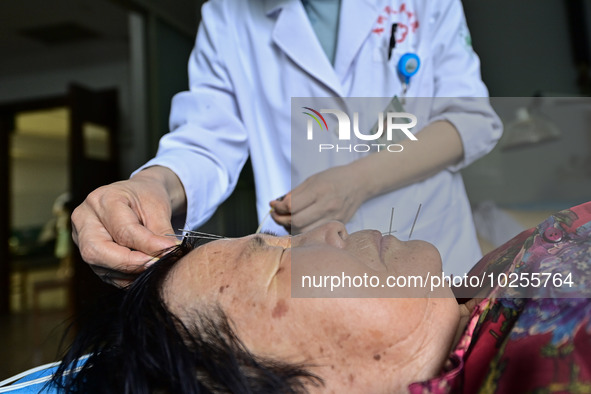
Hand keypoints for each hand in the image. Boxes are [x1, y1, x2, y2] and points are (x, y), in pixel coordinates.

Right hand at [71, 167, 184, 285]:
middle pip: (97, 251)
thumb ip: (162, 233)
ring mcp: (81, 238)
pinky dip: (127, 278)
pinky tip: (144, 273)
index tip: (170, 251)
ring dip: (130, 272)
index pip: (123, 230)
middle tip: (157, 265)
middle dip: (129, 263)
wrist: (138, 197)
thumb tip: (169, 255)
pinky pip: (105, 273)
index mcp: (103, 199)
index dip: (148, 245)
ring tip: (155, 268)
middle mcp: (85, 218)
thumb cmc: (147, 198)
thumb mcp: (158, 208)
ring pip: (99, 266)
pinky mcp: (89, 255)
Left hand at [270, 164, 368, 233]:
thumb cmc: (334, 178)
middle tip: (275, 215)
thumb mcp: (312, 180)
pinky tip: (298, 224)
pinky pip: (314, 232)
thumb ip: (294, 193)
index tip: (273, 205)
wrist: (359, 182)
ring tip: (285, 220)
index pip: (291, 205)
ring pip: (304, 230)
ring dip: (289, 227)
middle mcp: (327, 205)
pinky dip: (302, 230)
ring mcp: (333, 217)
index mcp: (319, 190)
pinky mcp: (337, 224)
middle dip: (280, 219)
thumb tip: (277, 204)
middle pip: (296, 221)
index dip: (278, 207)